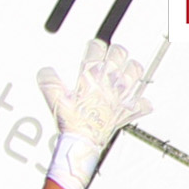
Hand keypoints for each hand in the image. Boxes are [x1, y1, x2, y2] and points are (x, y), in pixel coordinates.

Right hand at [38, 40, 153, 188]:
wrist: (83, 143)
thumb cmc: (72, 123)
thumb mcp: (55, 99)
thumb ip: (49, 82)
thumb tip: (46, 72)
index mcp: (92, 76)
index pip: (97, 49)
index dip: (95, 46)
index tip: (94, 47)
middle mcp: (109, 83)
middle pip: (120, 55)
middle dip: (115, 51)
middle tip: (112, 53)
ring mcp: (120, 96)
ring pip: (135, 73)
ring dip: (132, 68)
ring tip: (128, 68)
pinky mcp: (126, 112)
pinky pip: (141, 105)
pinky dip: (141, 102)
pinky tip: (139, 101)